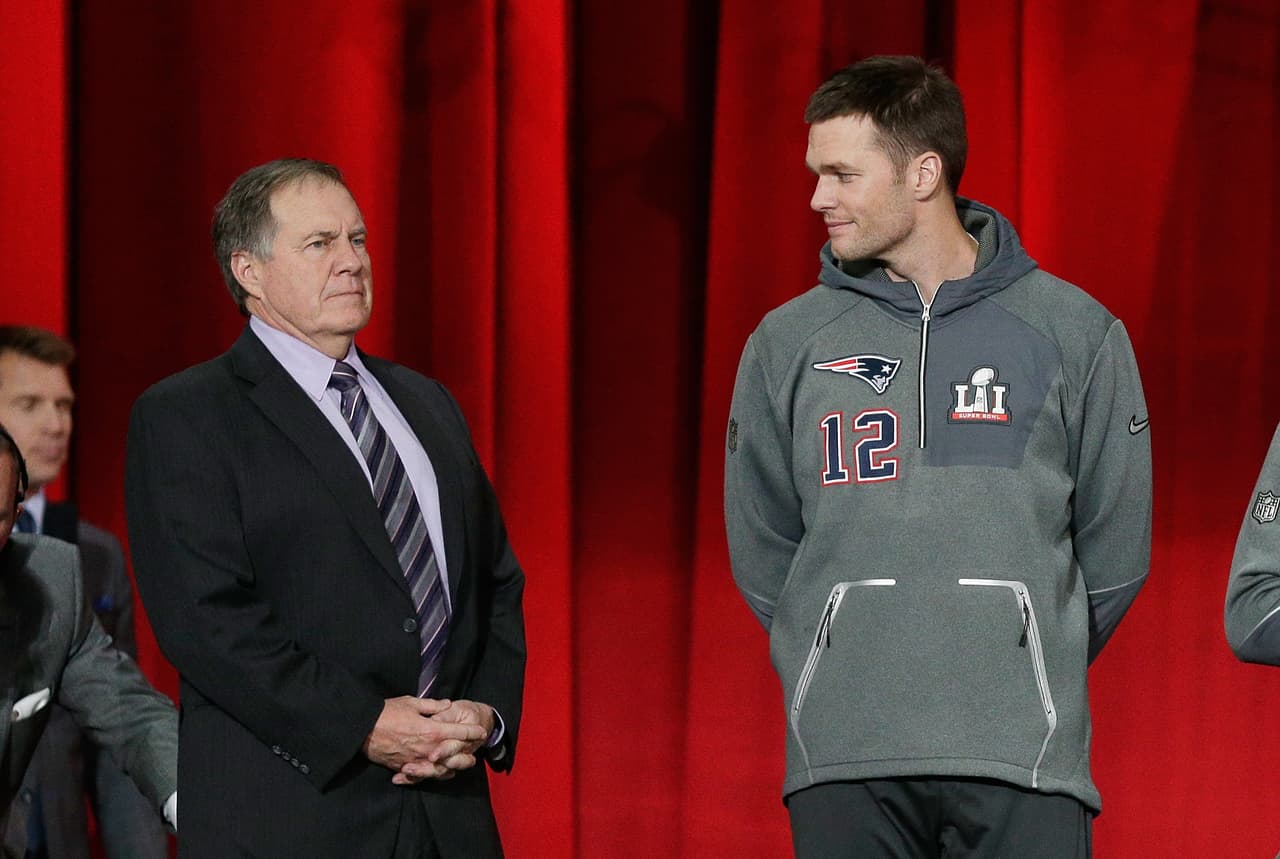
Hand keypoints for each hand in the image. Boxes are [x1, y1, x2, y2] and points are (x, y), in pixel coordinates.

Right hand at [363, 697, 486, 781]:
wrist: (363, 729)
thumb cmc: (387, 712)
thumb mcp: (411, 702)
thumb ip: (432, 705)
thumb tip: (447, 705)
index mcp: (431, 730)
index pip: (458, 732)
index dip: (472, 731)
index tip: (482, 731)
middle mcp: (427, 749)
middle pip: (454, 756)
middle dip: (466, 754)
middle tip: (474, 754)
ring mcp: (416, 761)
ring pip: (440, 769)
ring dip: (452, 768)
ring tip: (460, 767)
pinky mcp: (404, 768)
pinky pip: (423, 775)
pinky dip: (432, 775)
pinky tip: (438, 773)